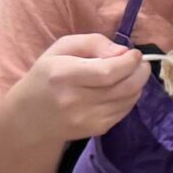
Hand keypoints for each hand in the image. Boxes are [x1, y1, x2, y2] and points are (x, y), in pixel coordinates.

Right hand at [15, 33, 149, 141]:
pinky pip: (124, 112)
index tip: (135, 54)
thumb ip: (92, 43)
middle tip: (142, 63)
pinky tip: (122, 89)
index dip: (129, 62)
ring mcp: (87, 119)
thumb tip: (122, 52)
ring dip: (138, 85)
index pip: (108, 72)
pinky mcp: (95, 130)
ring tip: (133, 74)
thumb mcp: (61, 48)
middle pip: (124, 87)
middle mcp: (75, 100)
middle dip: (140, 72)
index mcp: (64, 75)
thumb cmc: (47, 76)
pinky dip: (130, 99)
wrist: (30, 117)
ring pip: (128, 100)